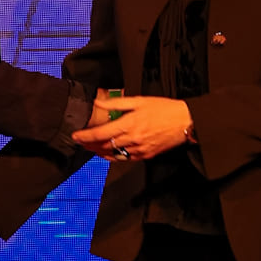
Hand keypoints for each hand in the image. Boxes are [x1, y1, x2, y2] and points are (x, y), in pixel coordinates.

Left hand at [71, 95, 191, 161]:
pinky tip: (107, 153)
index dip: (85, 136)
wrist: (185, 122)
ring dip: (98, 152)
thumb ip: (116, 103)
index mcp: (129, 124)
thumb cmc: (163, 109)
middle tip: (80, 142)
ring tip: (89, 148)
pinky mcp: (145, 156)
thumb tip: (98, 102)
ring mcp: (138, 149)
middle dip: (89, 145)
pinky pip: (124, 159)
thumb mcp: (139, 101)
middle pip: (104, 146)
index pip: (101, 133)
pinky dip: (113, 157)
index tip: (75, 135)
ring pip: (113, 154)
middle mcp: (132, 139)